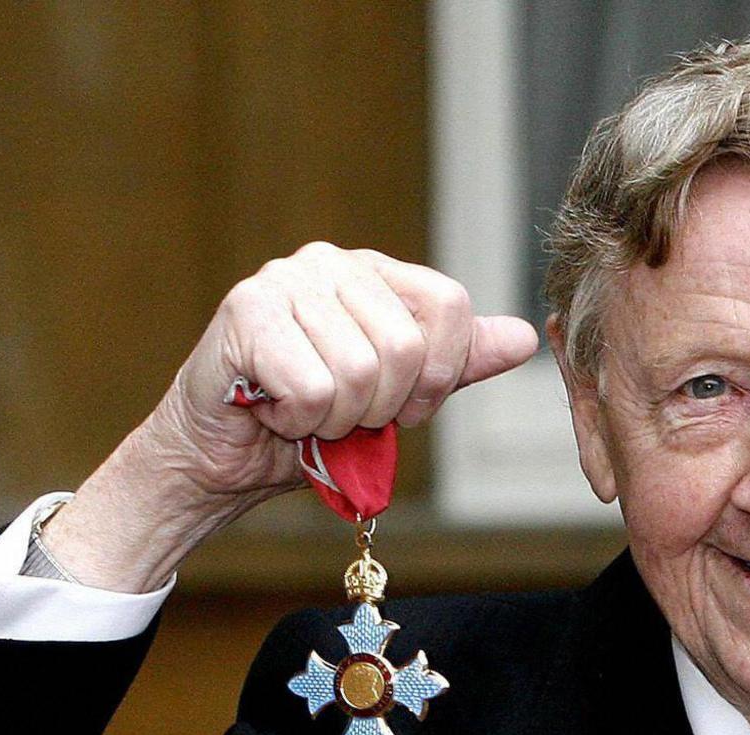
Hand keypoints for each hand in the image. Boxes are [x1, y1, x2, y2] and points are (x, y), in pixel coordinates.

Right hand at [44, 242, 539, 590]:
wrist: (223, 456)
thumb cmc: (310, 423)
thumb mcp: (399, 396)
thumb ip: (455, 364)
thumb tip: (526, 336)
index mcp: (376, 274)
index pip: (449, 304)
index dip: (437, 375)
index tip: (403, 408)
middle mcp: (331, 263)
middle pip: (406, 347)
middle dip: (380, 408)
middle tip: (341, 415)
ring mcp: (284, 280)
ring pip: (358, 372)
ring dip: (335, 419)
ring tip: (304, 412)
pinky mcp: (246, 311)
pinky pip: (313, 387)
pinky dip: (299, 420)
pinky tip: (274, 408)